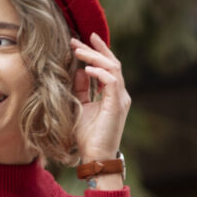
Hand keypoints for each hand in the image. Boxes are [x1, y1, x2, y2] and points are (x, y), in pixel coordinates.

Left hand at [71, 33, 130, 164]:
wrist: (96, 157)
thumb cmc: (88, 136)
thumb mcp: (81, 107)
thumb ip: (82, 89)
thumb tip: (79, 71)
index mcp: (113, 94)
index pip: (108, 67)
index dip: (96, 52)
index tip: (81, 41)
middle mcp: (120, 94)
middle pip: (111, 63)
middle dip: (94, 49)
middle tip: (76, 40)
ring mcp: (121, 99)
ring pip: (113, 68)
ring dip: (95, 58)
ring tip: (78, 51)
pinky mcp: (118, 105)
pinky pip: (112, 82)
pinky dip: (99, 73)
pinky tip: (86, 69)